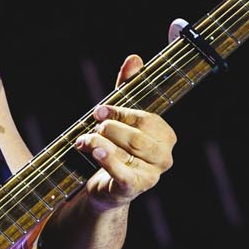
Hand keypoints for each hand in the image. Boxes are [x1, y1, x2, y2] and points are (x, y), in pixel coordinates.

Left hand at [74, 53, 176, 211]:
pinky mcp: (135, 188)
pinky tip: (94, 151)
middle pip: (138, 137)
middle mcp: (165, 156)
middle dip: (111, 127)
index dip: (121, 112)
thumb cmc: (116, 147)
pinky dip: (106, 160)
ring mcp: (152, 175)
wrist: (105, 186)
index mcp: (166, 136)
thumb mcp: (120, 116)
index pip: (146, 119)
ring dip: (100, 142)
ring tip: (83, 141)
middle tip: (92, 125)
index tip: (99, 110)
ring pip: (128, 152)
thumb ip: (127, 89)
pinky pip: (122, 172)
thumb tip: (134, 59)